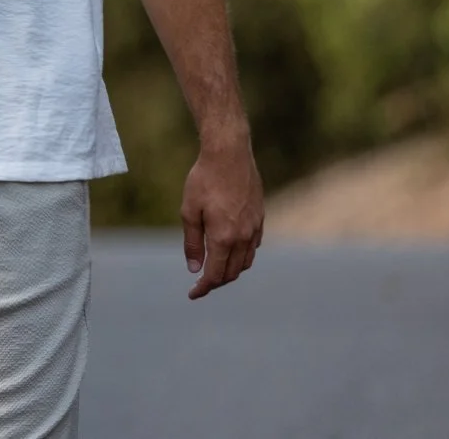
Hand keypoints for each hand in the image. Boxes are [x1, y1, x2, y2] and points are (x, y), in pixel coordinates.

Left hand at [180, 133, 264, 299]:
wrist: (229, 154)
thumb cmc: (204, 180)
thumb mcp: (189, 211)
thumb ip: (192, 242)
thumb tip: (195, 269)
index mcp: (224, 237)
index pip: (215, 274)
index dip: (203, 287)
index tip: (192, 294)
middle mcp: (243, 237)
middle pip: (232, 272)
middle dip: (216, 282)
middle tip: (200, 284)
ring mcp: (255, 228)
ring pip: (245, 262)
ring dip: (230, 270)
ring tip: (214, 270)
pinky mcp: (260, 219)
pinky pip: (253, 247)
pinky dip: (241, 256)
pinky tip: (230, 250)